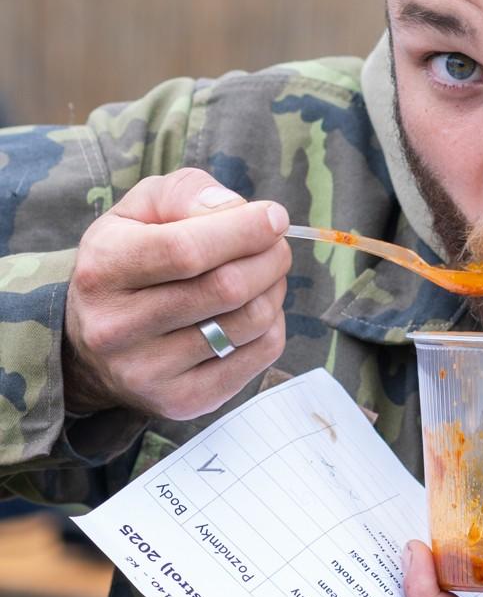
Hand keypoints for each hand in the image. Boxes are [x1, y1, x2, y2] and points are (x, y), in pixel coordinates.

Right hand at [63, 169, 290, 418]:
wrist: (91, 349)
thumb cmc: (128, 262)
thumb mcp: (138, 212)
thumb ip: (185, 194)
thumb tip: (238, 209)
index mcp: (103, 269)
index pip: (186, 251)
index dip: (243, 230)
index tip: (274, 217)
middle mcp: (118, 327)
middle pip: (227, 288)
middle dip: (269, 258)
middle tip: (276, 246)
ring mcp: (149, 372)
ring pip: (250, 322)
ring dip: (274, 290)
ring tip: (265, 275)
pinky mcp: (182, 402)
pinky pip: (259, 357)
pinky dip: (272, 325)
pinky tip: (256, 310)